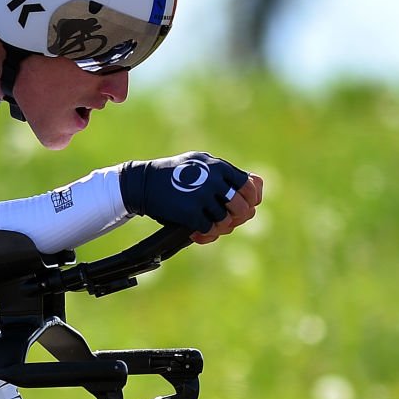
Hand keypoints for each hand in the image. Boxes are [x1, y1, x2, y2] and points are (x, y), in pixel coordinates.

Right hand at [115, 152, 261, 242]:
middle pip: (242, 206)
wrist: (142, 183)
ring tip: (212, 227)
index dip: (251, 200)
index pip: (249, 186)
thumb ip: (224, 172)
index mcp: (219, 166)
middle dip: (239, 217)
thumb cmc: (172, 174)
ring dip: (221, 228)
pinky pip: (209, 229)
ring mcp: (202, 196)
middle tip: (228, 221)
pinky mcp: (190, 213)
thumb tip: (256, 184)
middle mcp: (214, 180)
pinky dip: (206, 235)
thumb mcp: (199, 162)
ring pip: (226, 221)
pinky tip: (197, 234)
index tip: (245, 207)